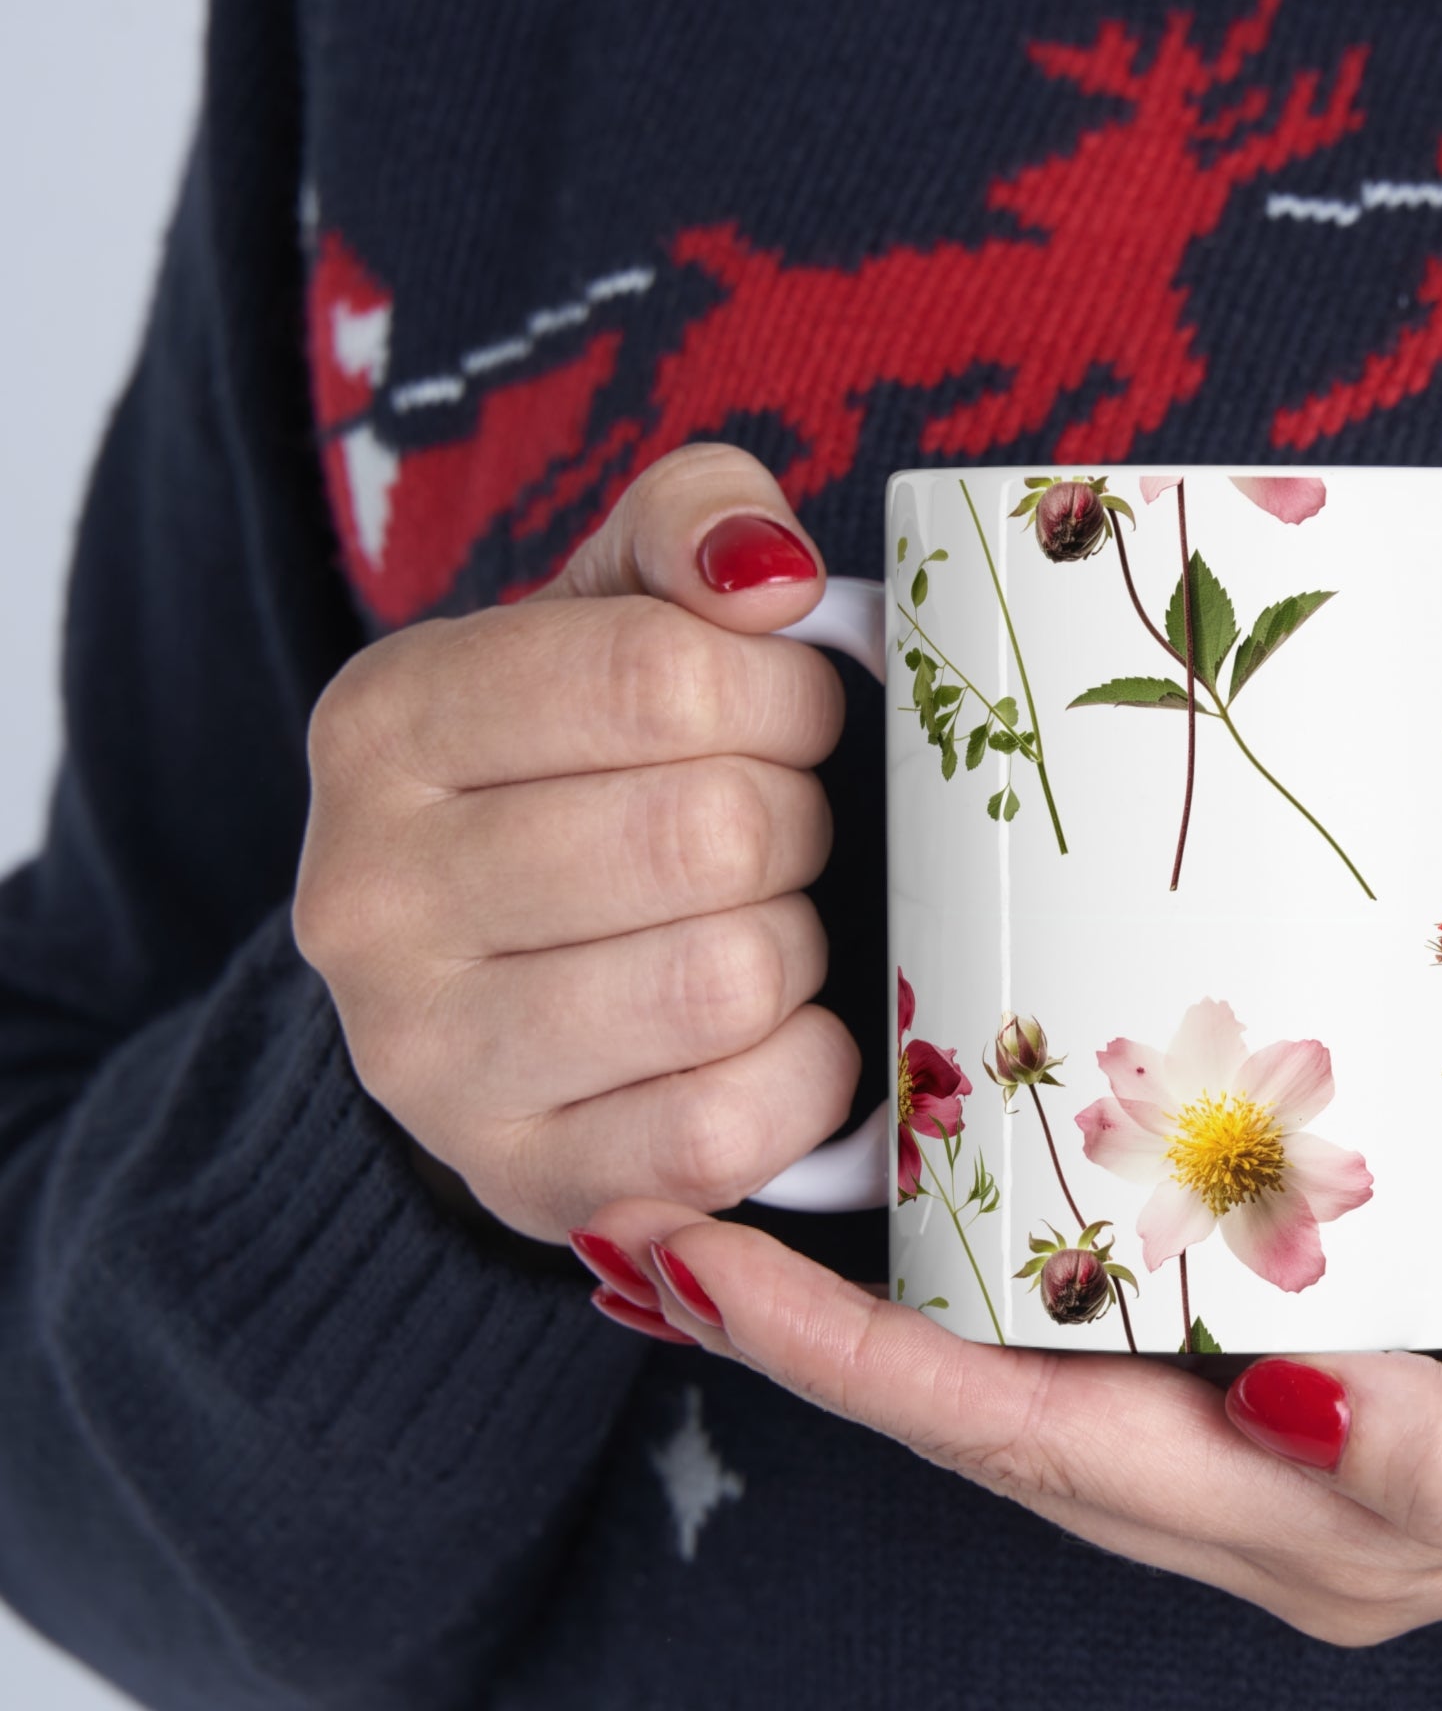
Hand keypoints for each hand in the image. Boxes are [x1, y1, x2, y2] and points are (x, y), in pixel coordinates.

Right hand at [294, 445, 858, 1240]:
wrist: (487, 989)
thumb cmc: (578, 780)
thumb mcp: (608, 616)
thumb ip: (689, 529)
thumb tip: (771, 574)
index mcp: (385, 724)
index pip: (661, 676)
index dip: (784, 695)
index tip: (791, 718)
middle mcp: (369, 898)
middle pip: (710, 834)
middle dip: (795, 824)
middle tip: (778, 833)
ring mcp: (430, 1062)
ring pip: (728, 980)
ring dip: (796, 948)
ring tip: (760, 928)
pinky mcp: (524, 1181)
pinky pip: (729, 1128)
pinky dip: (802, 1074)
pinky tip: (772, 1035)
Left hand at [577, 1156, 1441, 1643]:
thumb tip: (1285, 1410)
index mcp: (1324, 1522)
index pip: (1031, 1444)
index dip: (855, 1367)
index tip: (698, 1269)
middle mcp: (1272, 1479)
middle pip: (994, 1411)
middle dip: (815, 1334)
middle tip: (661, 1210)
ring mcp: (1291, 1409)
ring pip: (1041, 1361)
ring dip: (887, 1298)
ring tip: (752, 1196)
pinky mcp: (1331, 1322)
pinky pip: (1125, 1305)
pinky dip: (1010, 1257)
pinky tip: (959, 1181)